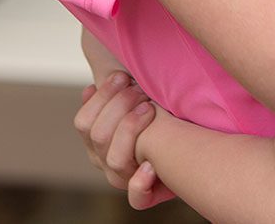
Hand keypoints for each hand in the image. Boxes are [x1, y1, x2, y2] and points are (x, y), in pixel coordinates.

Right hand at [73, 71, 170, 204]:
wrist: (191, 125)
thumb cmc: (158, 96)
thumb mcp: (132, 81)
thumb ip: (112, 78)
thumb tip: (93, 80)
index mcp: (98, 135)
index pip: (84, 122)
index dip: (102, 97)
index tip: (123, 75)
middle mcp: (106, 158)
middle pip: (96, 136)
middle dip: (120, 106)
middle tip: (141, 89)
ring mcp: (125, 176)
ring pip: (114, 161)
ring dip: (131, 130)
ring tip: (150, 109)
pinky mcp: (147, 193)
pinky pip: (136, 200)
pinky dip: (140, 184)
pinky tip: (150, 166)